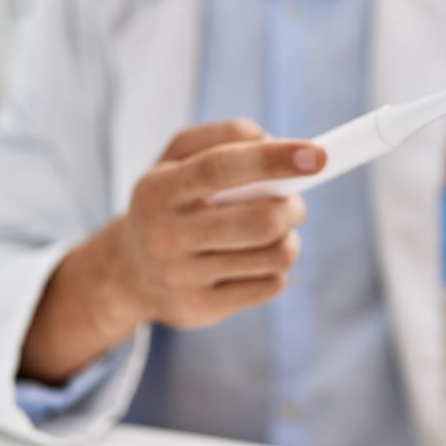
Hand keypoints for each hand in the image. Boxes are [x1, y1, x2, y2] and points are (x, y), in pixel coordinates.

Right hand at [20, 119, 325, 382]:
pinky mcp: (200, 310)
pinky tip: (254, 260)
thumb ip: (223, 135)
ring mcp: (181, 279)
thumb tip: (270, 140)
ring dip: (289, 237)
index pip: (222, 167)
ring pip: (275, 255)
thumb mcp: (177, 156)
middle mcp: (165, 236)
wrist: (128, 273)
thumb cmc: (169, 201)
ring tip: (273, 231)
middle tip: (294, 202)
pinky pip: (271, 285)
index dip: (274, 159)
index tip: (317, 156)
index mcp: (158, 189)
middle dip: (294, 207)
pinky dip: (276, 268)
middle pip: (260, 221)